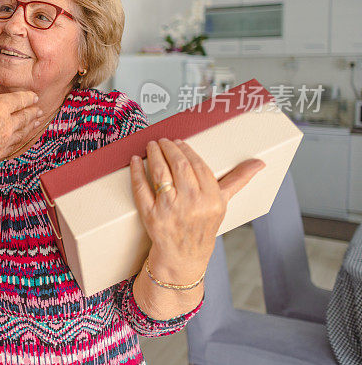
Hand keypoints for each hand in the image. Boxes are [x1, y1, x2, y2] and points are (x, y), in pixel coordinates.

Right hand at [0, 68, 41, 178]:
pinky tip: (20, 141)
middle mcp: (6, 124)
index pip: (18, 99)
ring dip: (31, 126)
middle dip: (33, 111)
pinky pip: (16, 145)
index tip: (34, 96)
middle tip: (39, 110)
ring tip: (36, 123)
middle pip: (24, 116)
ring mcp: (4, 141)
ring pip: (23, 131)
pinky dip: (22, 140)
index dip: (28, 97)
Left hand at [129, 138, 264, 283]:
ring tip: (151, 146)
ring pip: (160, 173)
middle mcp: (191, 204)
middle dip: (169, 149)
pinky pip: (141, 189)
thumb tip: (259, 162)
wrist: (185, 255)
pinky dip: (137, 172)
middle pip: (178, 166)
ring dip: (154, 155)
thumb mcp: (223, 203)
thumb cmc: (203, 225)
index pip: (198, 166)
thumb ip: (238, 180)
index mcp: (211, 200)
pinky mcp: (151, 216)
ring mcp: (170, 210)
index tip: (179, 142)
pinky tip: (135, 161)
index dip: (186, 150)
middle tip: (163, 141)